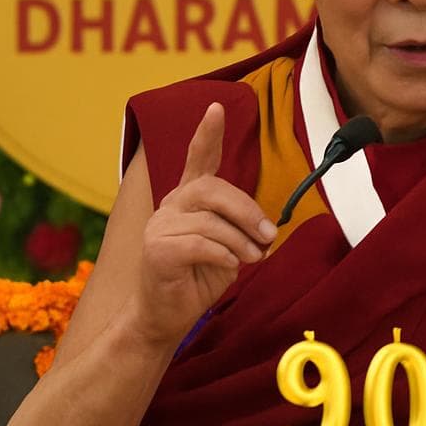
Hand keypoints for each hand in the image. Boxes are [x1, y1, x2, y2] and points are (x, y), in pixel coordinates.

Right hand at [134, 103, 275, 346]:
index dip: (208, 133)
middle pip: (213, 189)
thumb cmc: (196, 280)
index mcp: (188, 200)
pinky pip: (201, 243)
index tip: (217, 107)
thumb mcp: (228, 248)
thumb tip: (268, 228)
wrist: (165, 318)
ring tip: (252, 259)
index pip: (198, 159)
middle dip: (247, 210)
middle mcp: (171, 205)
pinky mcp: (156, 249)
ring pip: (210, 221)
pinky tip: (230, 267)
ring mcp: (159, 226)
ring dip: (240, 241)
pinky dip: (223, 255)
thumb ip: (240, 229)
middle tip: (268, 234)